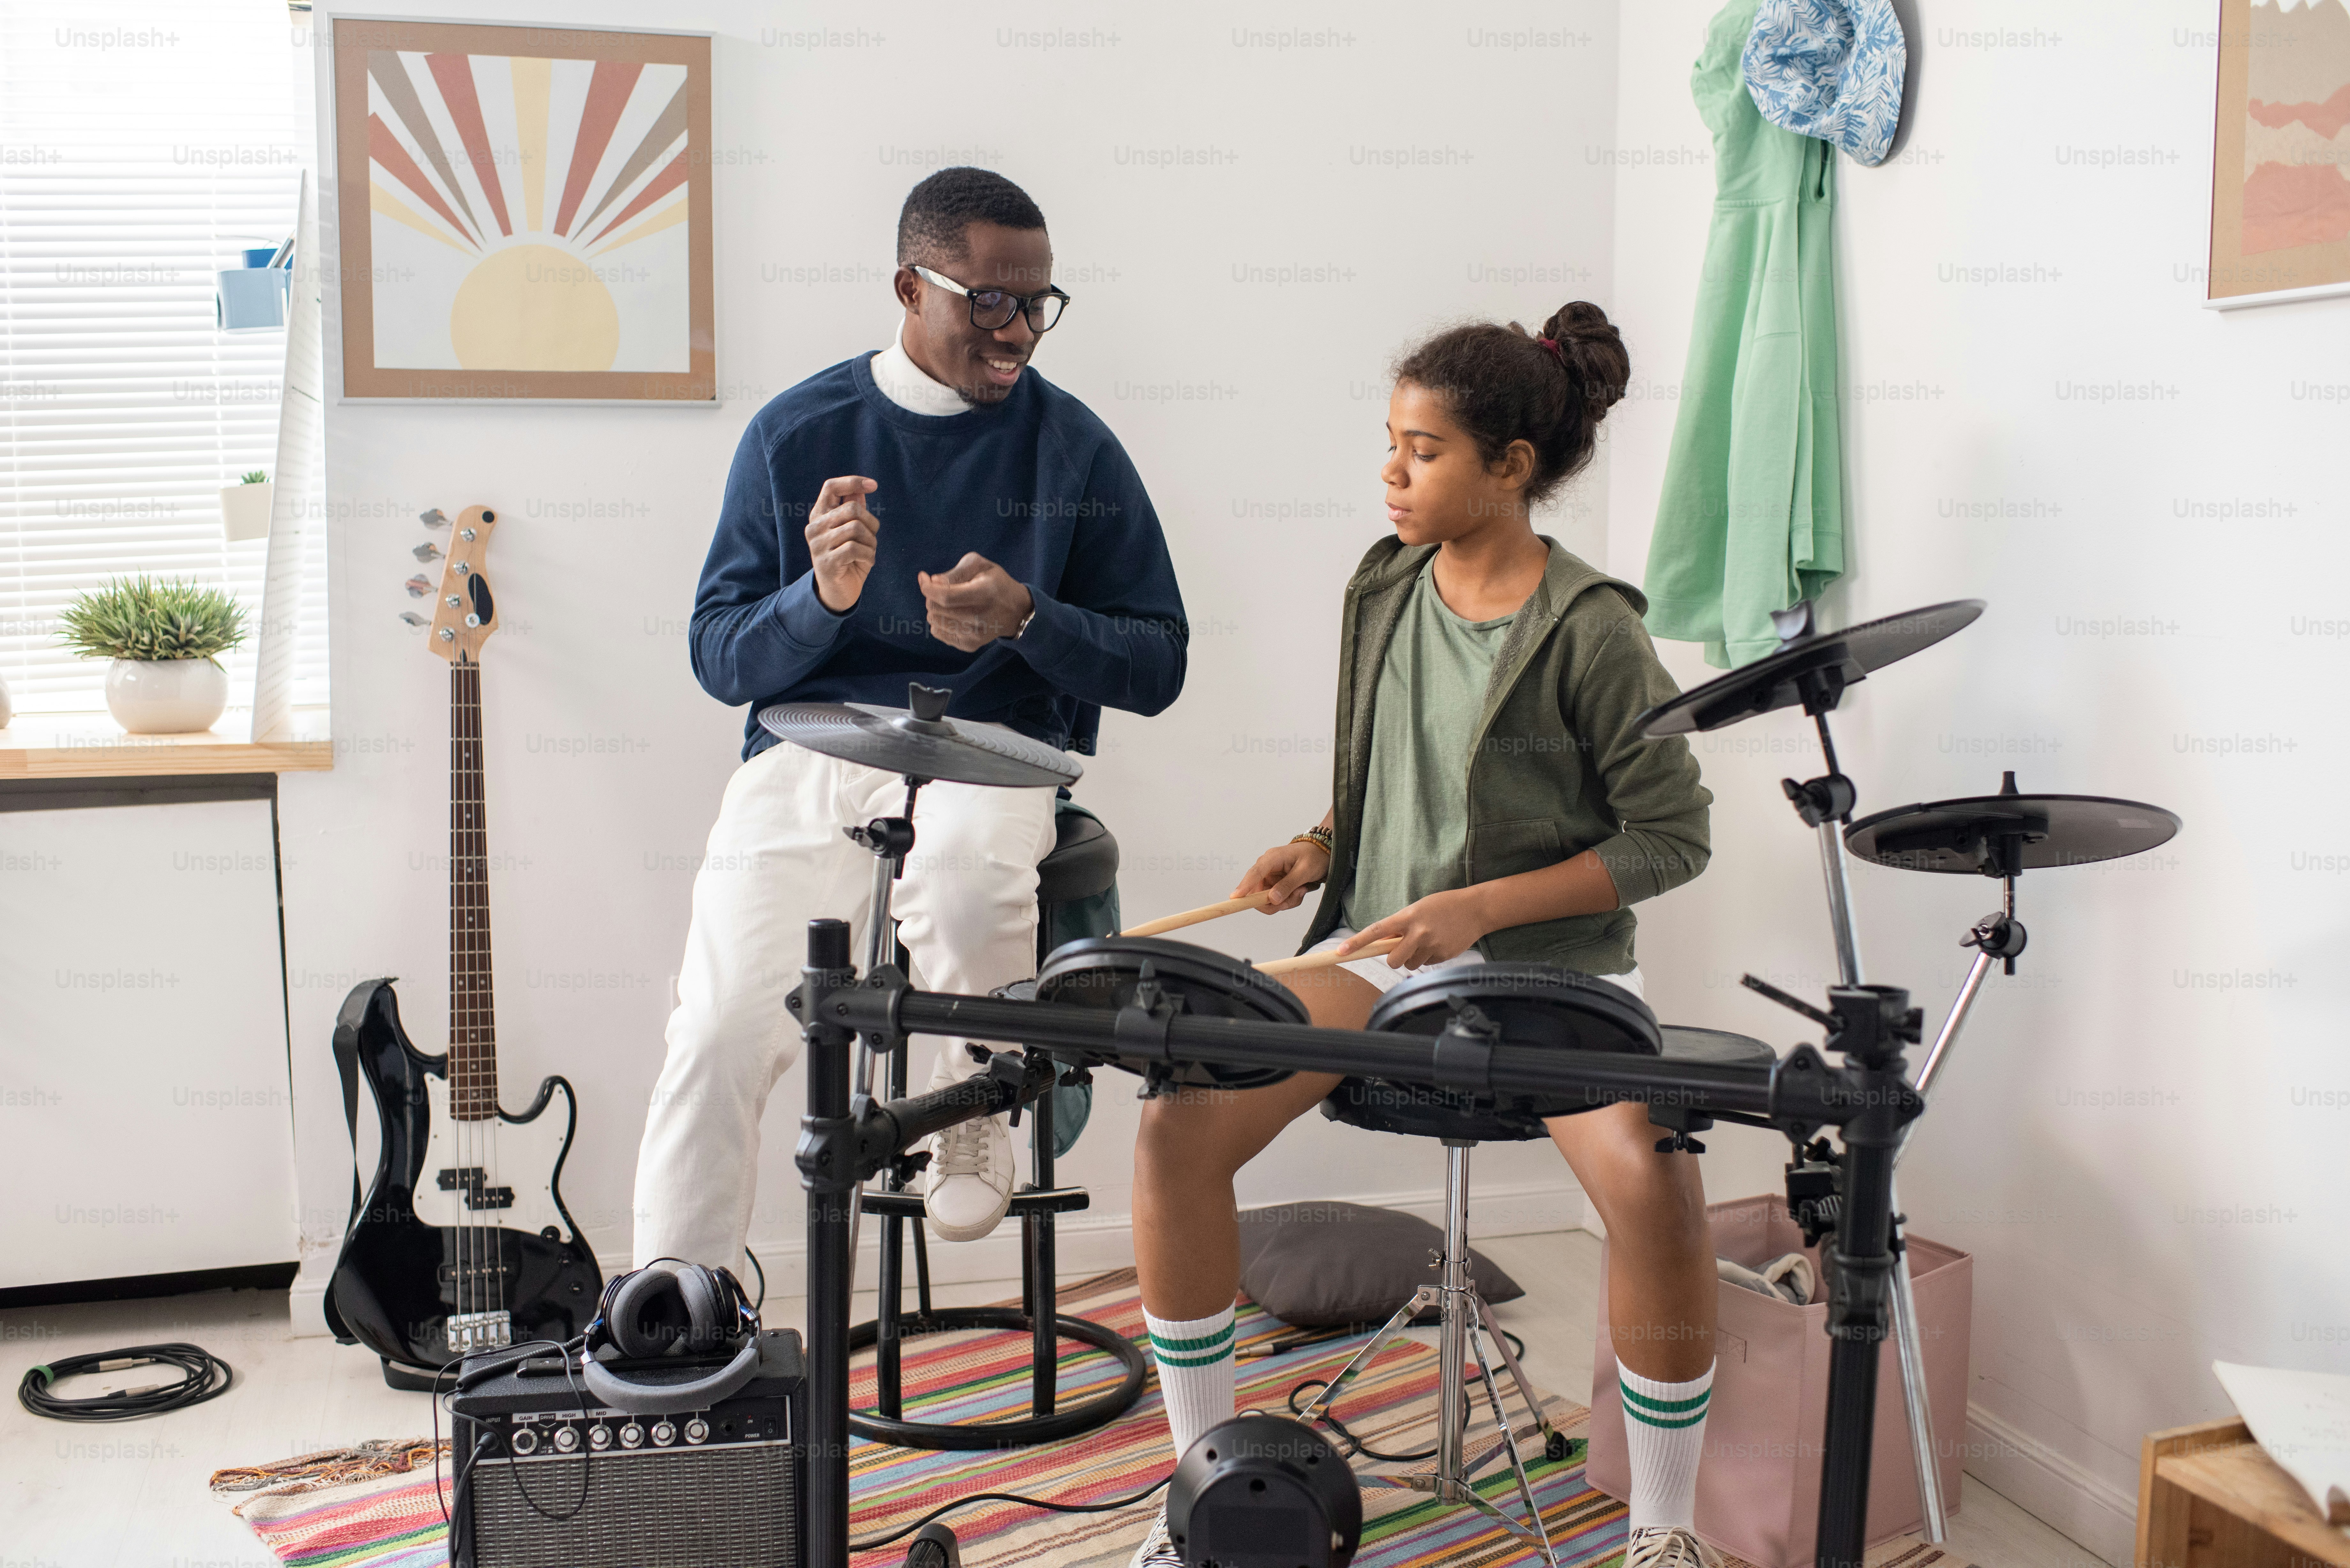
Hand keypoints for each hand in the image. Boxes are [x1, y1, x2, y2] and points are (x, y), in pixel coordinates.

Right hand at [807, 476, 879, 611]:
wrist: (838, 592)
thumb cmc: (848, 558)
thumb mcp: (853, 532)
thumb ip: (854, 510)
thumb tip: (860, 489)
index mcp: (819, 515)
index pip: (831, 487)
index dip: (853, 482)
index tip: (874, 485)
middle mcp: (814, 527)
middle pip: (852, 509)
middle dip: (871, 523)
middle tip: (872, 538)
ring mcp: (818, 545)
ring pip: (856, 528)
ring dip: (872, 542)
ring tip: (869, 552)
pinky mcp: (826, 562)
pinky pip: (855, 548)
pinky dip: (869, 556)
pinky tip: (866, 562)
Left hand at [919, 552, 1034, 649]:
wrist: (1016, 611)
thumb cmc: (995, 583)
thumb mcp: (980, 566)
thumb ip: (955, 572)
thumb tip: (933, 582)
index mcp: (983, 594)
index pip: (945, 596)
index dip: (927, 587)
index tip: (923, 577)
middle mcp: (979, 618)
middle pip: (936, 609)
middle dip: (932, 596)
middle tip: (942, 589)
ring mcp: (974, 635)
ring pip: (934, 621)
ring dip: (935, 609)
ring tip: (950, 603)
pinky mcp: (969, 645)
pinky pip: (938, 632)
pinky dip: (939, 622)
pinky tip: (952, 615)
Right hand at [1233, 839, 1329, 913]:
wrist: (1323, 853)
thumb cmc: (1314, 856)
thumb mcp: (1305, 871)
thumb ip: (1288, 885)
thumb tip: (1271, 899)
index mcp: (1271, 858)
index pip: (1254, 873)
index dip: (1244, 887)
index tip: (1235, 898)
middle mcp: (1266, 869)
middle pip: (1258, 893)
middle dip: (1276, 901)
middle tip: (1296, 896)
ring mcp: (1270, 878)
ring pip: (1268, 901)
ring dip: (1286, 901)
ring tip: (1302, 890)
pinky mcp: (1275, 886)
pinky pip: (1276, 901)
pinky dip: (1289, 900)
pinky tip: (1300, 890)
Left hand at [1340, 888, 1490, 968]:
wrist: (1476, 909)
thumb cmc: (1443, 905)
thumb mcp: (1418, 909)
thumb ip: (1401, 925)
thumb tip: (1384, 943)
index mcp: (1408, 917)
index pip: (1376, 932)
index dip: (1357, 943)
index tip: (1341, 952)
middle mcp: (1418, 933)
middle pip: (1392, 960)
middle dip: (1393, 958)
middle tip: (1401, 948)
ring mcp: (1432, 946)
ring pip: (1410, 965)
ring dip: (1413, 957)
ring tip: (1426, 941)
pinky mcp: (1443, 956)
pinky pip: (1427, 964)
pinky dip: (1429, 957)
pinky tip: (1440, 942)